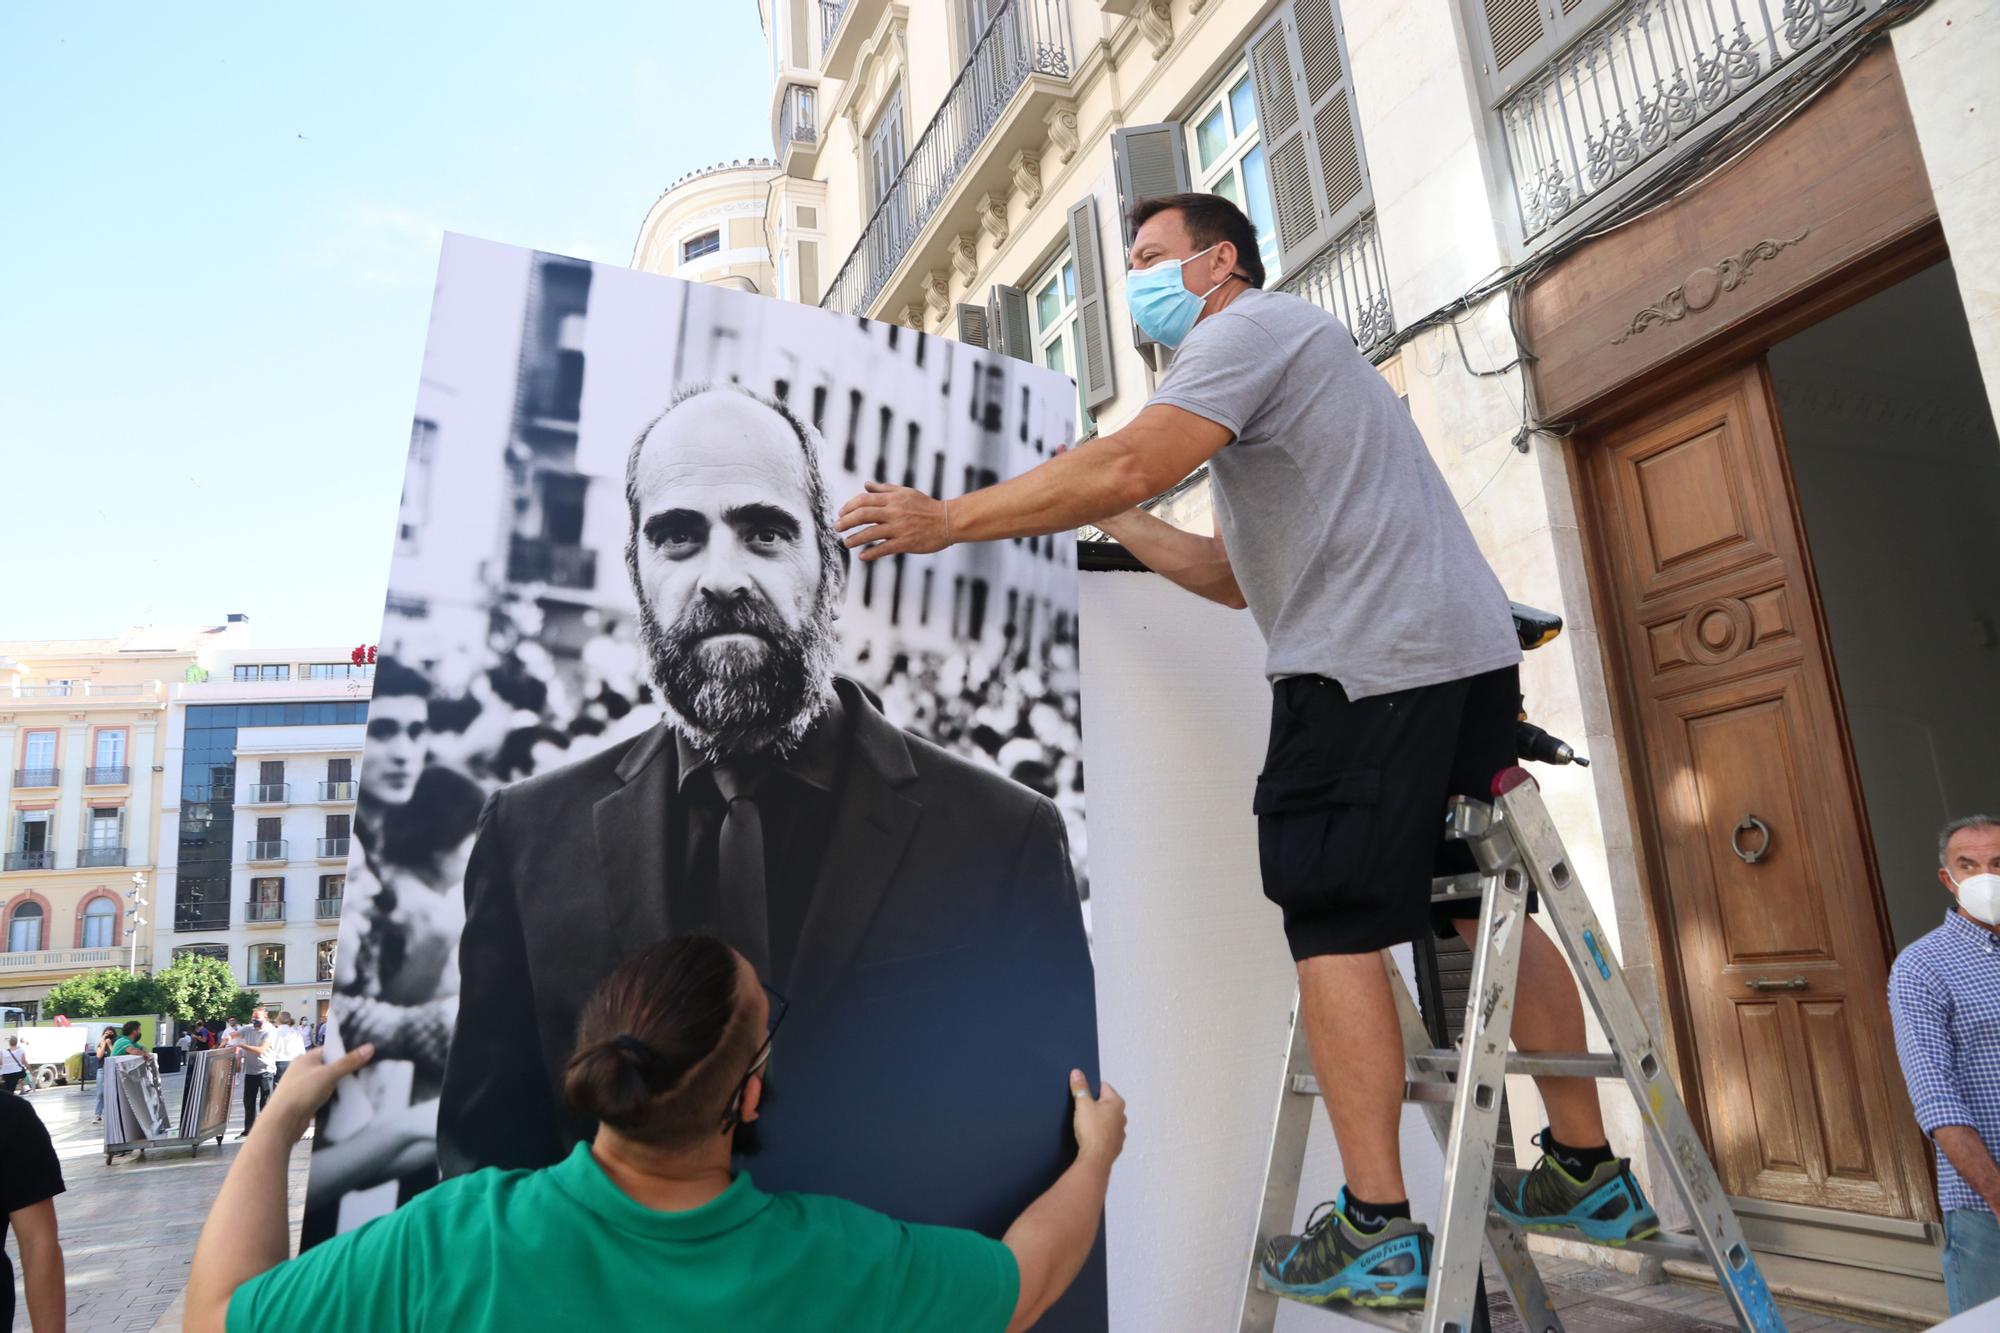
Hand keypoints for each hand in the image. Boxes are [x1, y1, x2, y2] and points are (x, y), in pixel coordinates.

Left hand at [258, 1044, 374, 1142]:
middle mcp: (304, 1070)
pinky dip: (334, 1098)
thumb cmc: (302, 1092)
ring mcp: (304, 1087)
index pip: (331, 1050)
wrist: (282, 1122)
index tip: (366, 1055)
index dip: (347, 1051)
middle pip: (331, 1066)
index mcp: (306, 1058)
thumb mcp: (328, 1074)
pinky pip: (325, 1096)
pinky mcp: (306, 1102)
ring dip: (341, 1086)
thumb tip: (370, 1047)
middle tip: (367, 1071)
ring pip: (328, 1083)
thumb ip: (349, 1062)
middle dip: (346, 1070)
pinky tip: (348, 1100)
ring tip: (362, 1086)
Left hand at [836, 482, 951, 560]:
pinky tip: (862, 556)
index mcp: (893, 498)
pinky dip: (870, 553)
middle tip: (836, 528)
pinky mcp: (905, 543)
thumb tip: (865, 485)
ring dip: (854, 539)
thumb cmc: (926, 506)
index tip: (841, 514)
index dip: (849, 507)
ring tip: (846, 543)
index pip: (864, 500)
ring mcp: (899, 528)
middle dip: (846, 522)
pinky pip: (883, 549)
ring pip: (870, 533)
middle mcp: (894, 512)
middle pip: (862, 515)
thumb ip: (884, 489)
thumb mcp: (905, 492)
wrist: (947, 521)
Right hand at [1068, 1069, 1125, 1167]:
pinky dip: (1099, 1133)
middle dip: (1094, 1105)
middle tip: (1081, 1110)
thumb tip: (1077, 1073)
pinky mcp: (1115, 1144)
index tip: (1081, 1093)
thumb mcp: (1082, 1105)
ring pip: (1106, 1119)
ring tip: (1084, 1125)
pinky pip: (1106, 1133)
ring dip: (1097, 1120)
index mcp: (1117, 1103)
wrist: (1095, 1159)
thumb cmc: (1092, 1131)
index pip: (1103, 1087)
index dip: (1090, 1088)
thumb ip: (1080, 1087)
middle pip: (1105, 1103)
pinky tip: (1089, 1136)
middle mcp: (1122, 1116)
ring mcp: (1120, 1132)